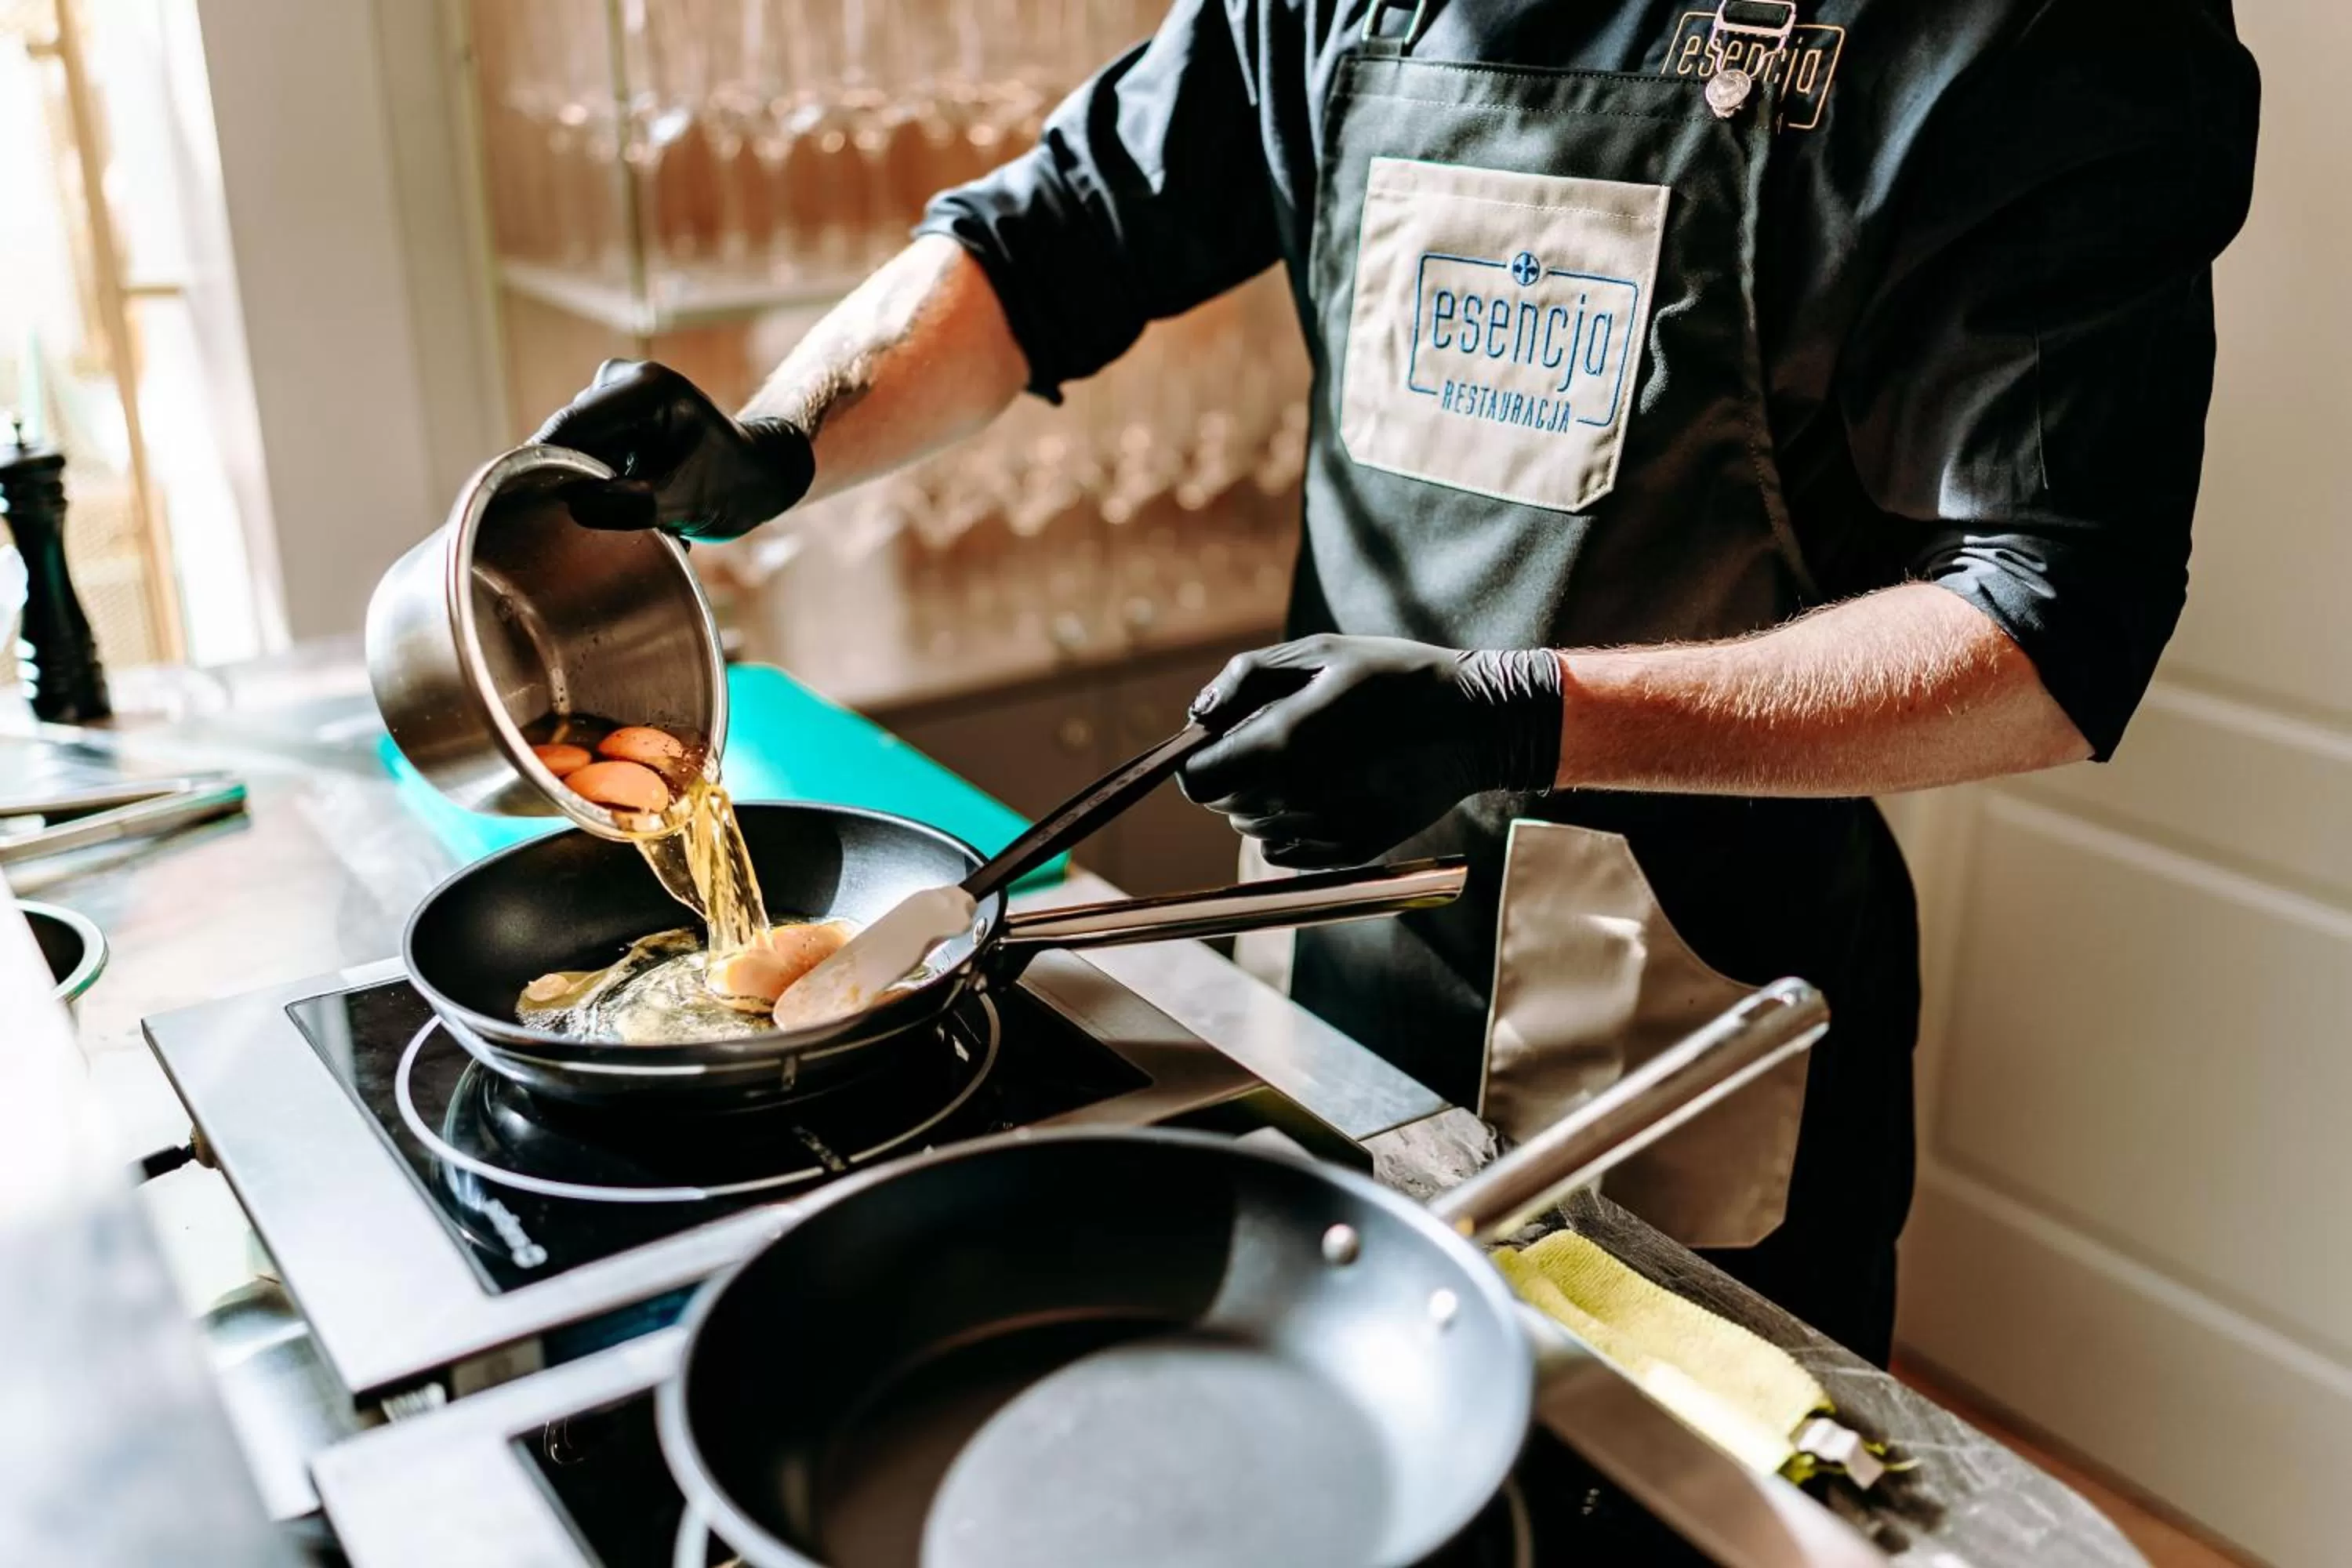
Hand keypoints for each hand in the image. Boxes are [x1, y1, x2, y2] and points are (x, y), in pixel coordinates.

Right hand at [531, 360, 814, 540]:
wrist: (757, 473)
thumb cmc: (732, 483)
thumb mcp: (683, 502)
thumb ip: (628, 506)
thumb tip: (571, 505)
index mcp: (644, 389)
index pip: (571, 424)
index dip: (540, 462)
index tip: (520, 499)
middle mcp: (622, 380)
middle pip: (569, 437)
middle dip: (575, 481)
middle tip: (601, 525)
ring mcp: (614, 395)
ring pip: (575, 449)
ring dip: (596, 487)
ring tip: (638, 512)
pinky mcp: (610, 415)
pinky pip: (587, 452)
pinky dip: (605, 482)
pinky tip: (638, 500)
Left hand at [1180, 635, 1563, 868]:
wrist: (1474, 722)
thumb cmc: (1393, 676)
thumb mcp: (1318, 650)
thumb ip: (1245, 677)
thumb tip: (1198, 716)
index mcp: (1281, 745)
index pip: (1196, 779)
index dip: (1196, 760)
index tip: (1218, 740)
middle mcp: (1296, 798)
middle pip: (1222, 805)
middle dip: (1233, 773)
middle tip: (1278, 736)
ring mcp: (1324, 830)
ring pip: (1254, 829)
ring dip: (1263, 799)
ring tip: (1313, 758)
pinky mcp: (1350, 851)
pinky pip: (1288, 851)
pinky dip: (1291, 826)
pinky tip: (1327, 789)